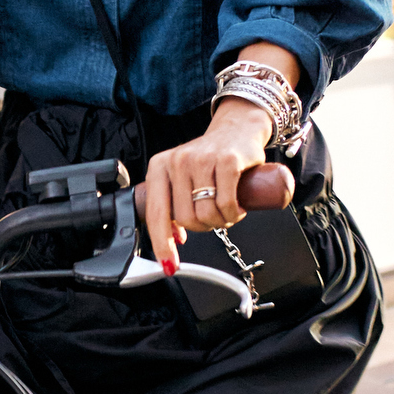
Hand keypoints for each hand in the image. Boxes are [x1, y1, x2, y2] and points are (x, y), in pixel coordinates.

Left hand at [142, 98, 269, 270]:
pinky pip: (226, 205)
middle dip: (203, 227)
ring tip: (227, 208)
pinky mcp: (227, 160)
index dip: (162, 244)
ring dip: (222, 221)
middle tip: (213, 217)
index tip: (169, 264)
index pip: (156, 213)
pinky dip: (234, 214)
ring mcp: (202, 159)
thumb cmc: (210, 159)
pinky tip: (237, 206)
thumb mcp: (182, 179)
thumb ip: (172, 206)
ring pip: (206, 215)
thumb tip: (173, 239)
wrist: (237, 129)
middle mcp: (177, 161)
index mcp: (159, 167)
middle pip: (185, 220)